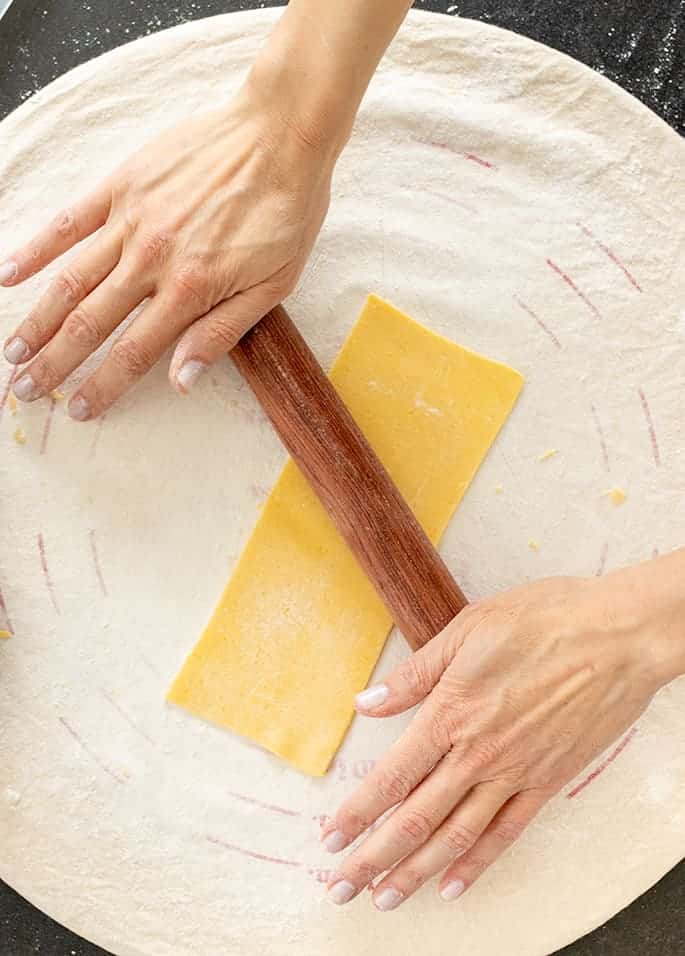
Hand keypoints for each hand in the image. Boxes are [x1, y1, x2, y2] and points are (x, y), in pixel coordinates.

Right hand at [1, 80, 334, 419]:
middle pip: (89, 323)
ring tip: (12, 350)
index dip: (102, 385)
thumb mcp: (272, 287)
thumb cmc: (285, 213)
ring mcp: (131, 220)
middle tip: (25, 390)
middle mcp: (151, 260)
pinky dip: (35, 248)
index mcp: (189, 291)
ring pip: (70, 279)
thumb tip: (181, 382)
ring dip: (37, 319)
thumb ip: (221, 334)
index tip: (79, 408)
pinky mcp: (122, 184)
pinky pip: (69, 221)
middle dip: (53, 363)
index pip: (133, 353)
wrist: (280, 134)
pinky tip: (9, 274)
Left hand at [323, 566, 678, 909]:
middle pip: (415, 818)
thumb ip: (415, 675)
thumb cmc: (543, 619)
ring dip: (416, 872)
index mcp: (452, 712)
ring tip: (385, 898)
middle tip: (342, 888)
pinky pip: (507, 833)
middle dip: (373, 858)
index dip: (357, 812)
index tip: (330, 838)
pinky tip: (454, 885)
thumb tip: (366, 703)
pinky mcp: (548, 780)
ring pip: (456, 835)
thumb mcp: (468, 629)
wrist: (617, 636)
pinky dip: (478, 863)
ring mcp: (515, 772)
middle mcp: (478, 753)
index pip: (392, 775)